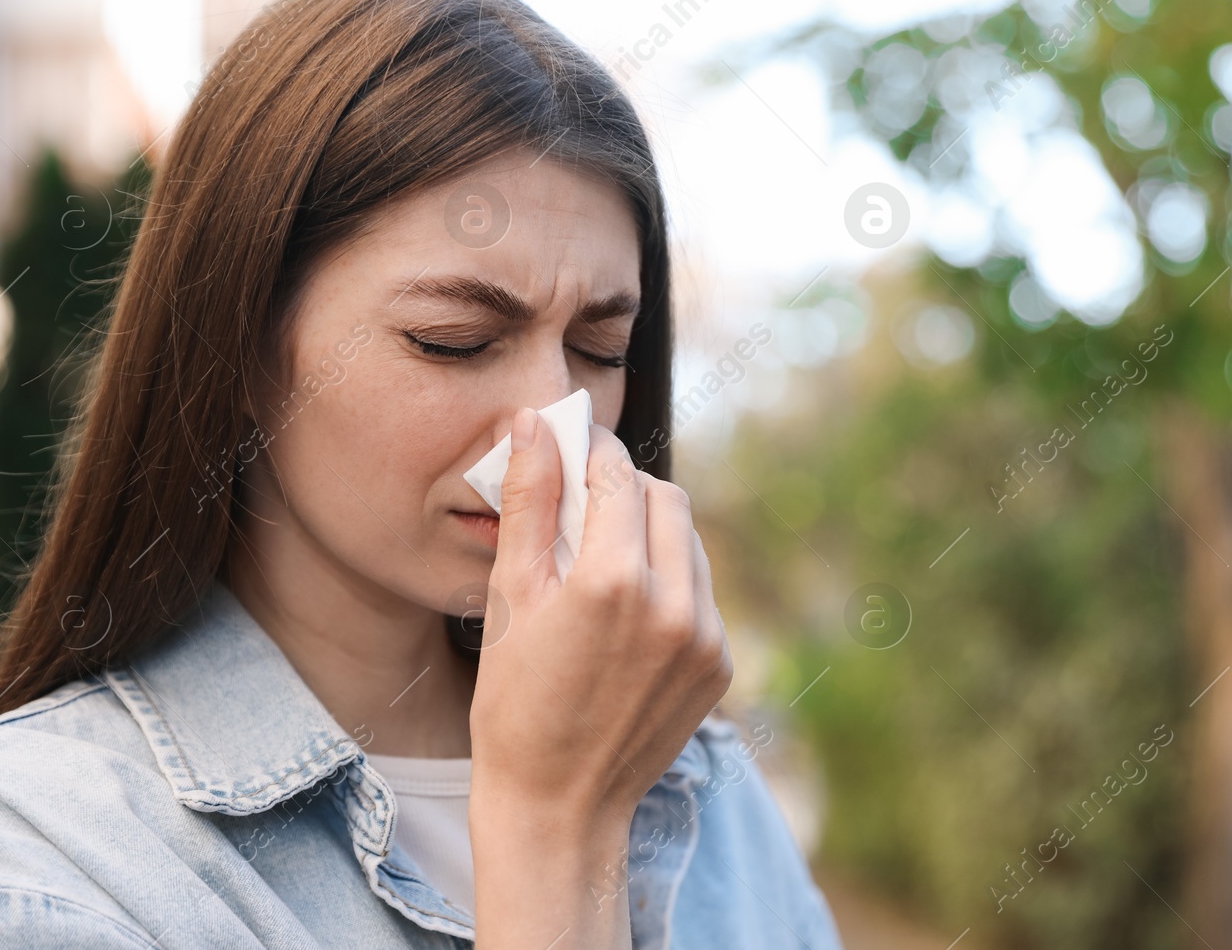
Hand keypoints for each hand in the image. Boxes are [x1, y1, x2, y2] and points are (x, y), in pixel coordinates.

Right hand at [467, 407, 731, 946]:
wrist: (559, 805)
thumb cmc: (515, 704)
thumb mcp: (510, 598)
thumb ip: (530, 503)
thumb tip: (534, 425)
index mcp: (613, 581)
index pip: (617, 476)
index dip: (592, 453)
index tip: (573, 448)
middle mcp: (673, 603)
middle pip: (665, 498)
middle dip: (626, 490)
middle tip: (584, 506)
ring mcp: (705, 636)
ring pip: (690, 541)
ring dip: (652, 533)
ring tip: (603, 562)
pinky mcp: (721, 663)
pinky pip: (701, 591)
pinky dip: (670, 581)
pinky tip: (628, 612)